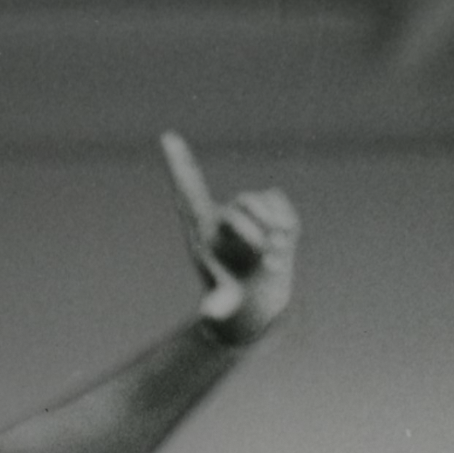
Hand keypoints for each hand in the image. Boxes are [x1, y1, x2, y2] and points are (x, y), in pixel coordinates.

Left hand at [161, 134, 297, 348]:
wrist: (259, 297)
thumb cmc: (233, 296)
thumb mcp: (224, 303)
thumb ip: (217, 306)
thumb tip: (211, 315)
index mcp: (201, 229)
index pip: (188, 189)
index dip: (179, 163)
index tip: (166, 137)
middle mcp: (222, 214)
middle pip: (239, 208)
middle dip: (254, 236)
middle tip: (265, 261)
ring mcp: (247, 209)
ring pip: (260, 205)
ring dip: (271, 235)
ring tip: (271, 260)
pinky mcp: (272, 208)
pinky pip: (282, 210)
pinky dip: (287, 229)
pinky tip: (283, 246)